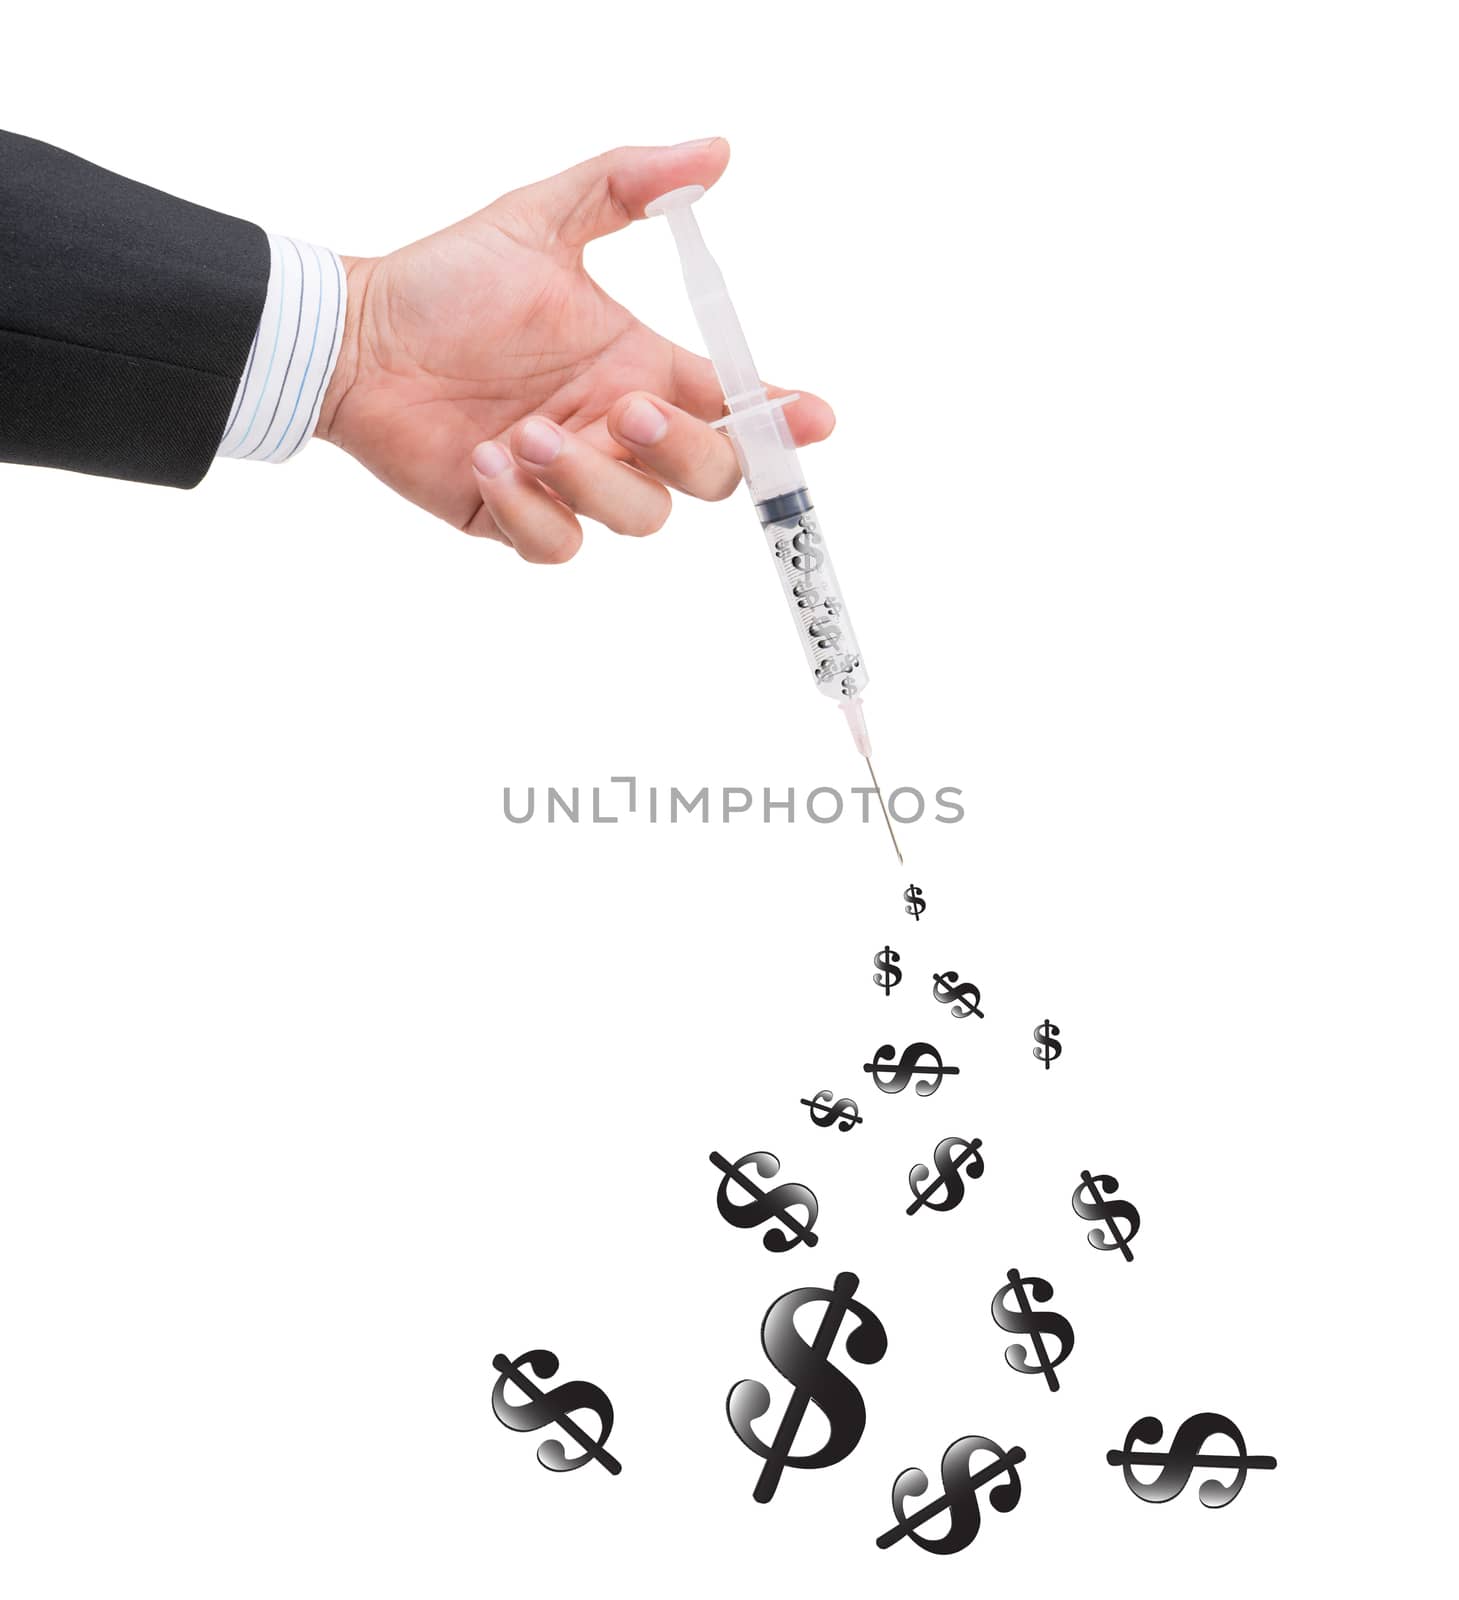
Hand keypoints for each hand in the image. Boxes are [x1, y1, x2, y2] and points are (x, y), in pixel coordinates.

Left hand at [317, 139, 833, 561]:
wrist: (357, 337)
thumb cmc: (445, 280)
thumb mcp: (538, 217)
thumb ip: (627, 187)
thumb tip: (716, 150)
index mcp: (638, 366)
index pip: (734, 404)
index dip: (780, 419)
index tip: (813, 417)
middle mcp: (616, 430)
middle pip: (705, 475)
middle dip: (684, 448)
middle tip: (626, 409)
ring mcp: (571, 481)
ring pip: (638, 518)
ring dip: (589, 477)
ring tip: (519, 431)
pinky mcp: (517, 519)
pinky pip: (558, 545)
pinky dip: (530, 510)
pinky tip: (485, 462)